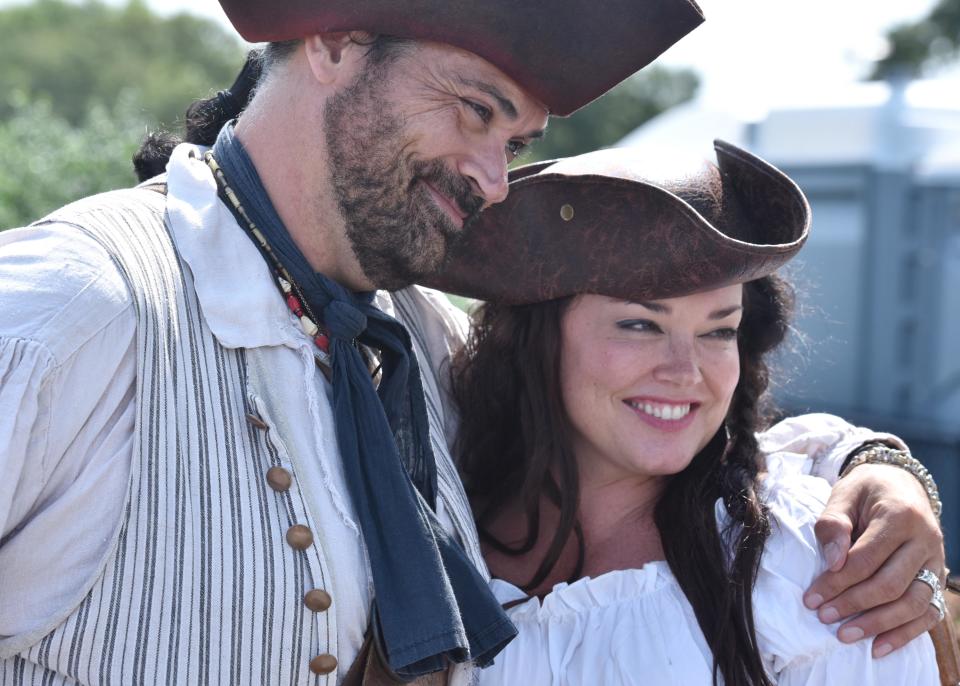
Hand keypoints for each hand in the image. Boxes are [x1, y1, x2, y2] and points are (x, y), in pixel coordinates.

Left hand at [803, 463, 944, 656]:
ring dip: (878, 624)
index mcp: (900, 516)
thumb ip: (833, 524)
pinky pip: (930, 613)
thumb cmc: (866, 491)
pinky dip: (906, 634)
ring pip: (914, 603)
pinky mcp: (938, 577)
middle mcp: (925, 540)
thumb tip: (832, 562)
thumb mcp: (844, 494)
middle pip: (890, 584)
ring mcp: (936, 561)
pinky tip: (879, 647)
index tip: (811, 598)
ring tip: (845, 635)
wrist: (900, 484)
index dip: (837, 581)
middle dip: (853, 604)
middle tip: (823, 617)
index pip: (866, 559)